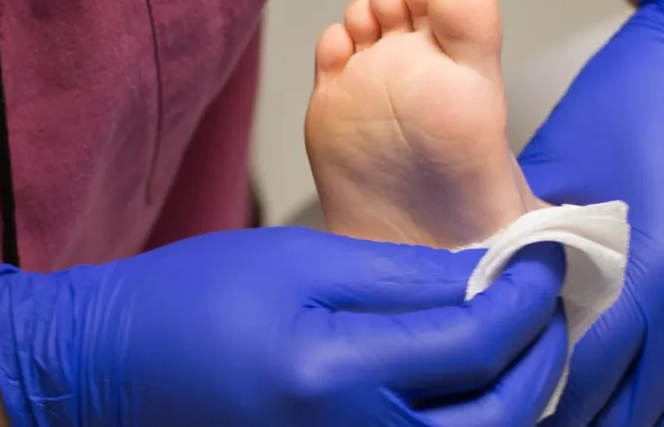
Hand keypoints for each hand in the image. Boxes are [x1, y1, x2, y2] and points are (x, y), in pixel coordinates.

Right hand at [0, 226, 570, 426]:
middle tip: (551, 302)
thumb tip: (493, 276)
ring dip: (518, 397)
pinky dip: (473, 424)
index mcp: (338, 378)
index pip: (479, 344)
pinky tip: (476, 384)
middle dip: (543, 355)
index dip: (531, 296)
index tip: (551, 254)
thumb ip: (403, 278)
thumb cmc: (193, 305)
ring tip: (524, 340)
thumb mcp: (299, 263)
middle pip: (500, 416)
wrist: (112, 373)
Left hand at [517, 0, 663, 426]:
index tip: (500, 399)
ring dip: (629, 416)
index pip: (584, 374)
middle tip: (525, 412)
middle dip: (576, 415)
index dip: (537, 395)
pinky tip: (639, 395)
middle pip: (633, 408)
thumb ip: (527, 241)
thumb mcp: (562, 168)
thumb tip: (484, 299)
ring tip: (578, 414)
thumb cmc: (636, 100)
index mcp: (657, 275)